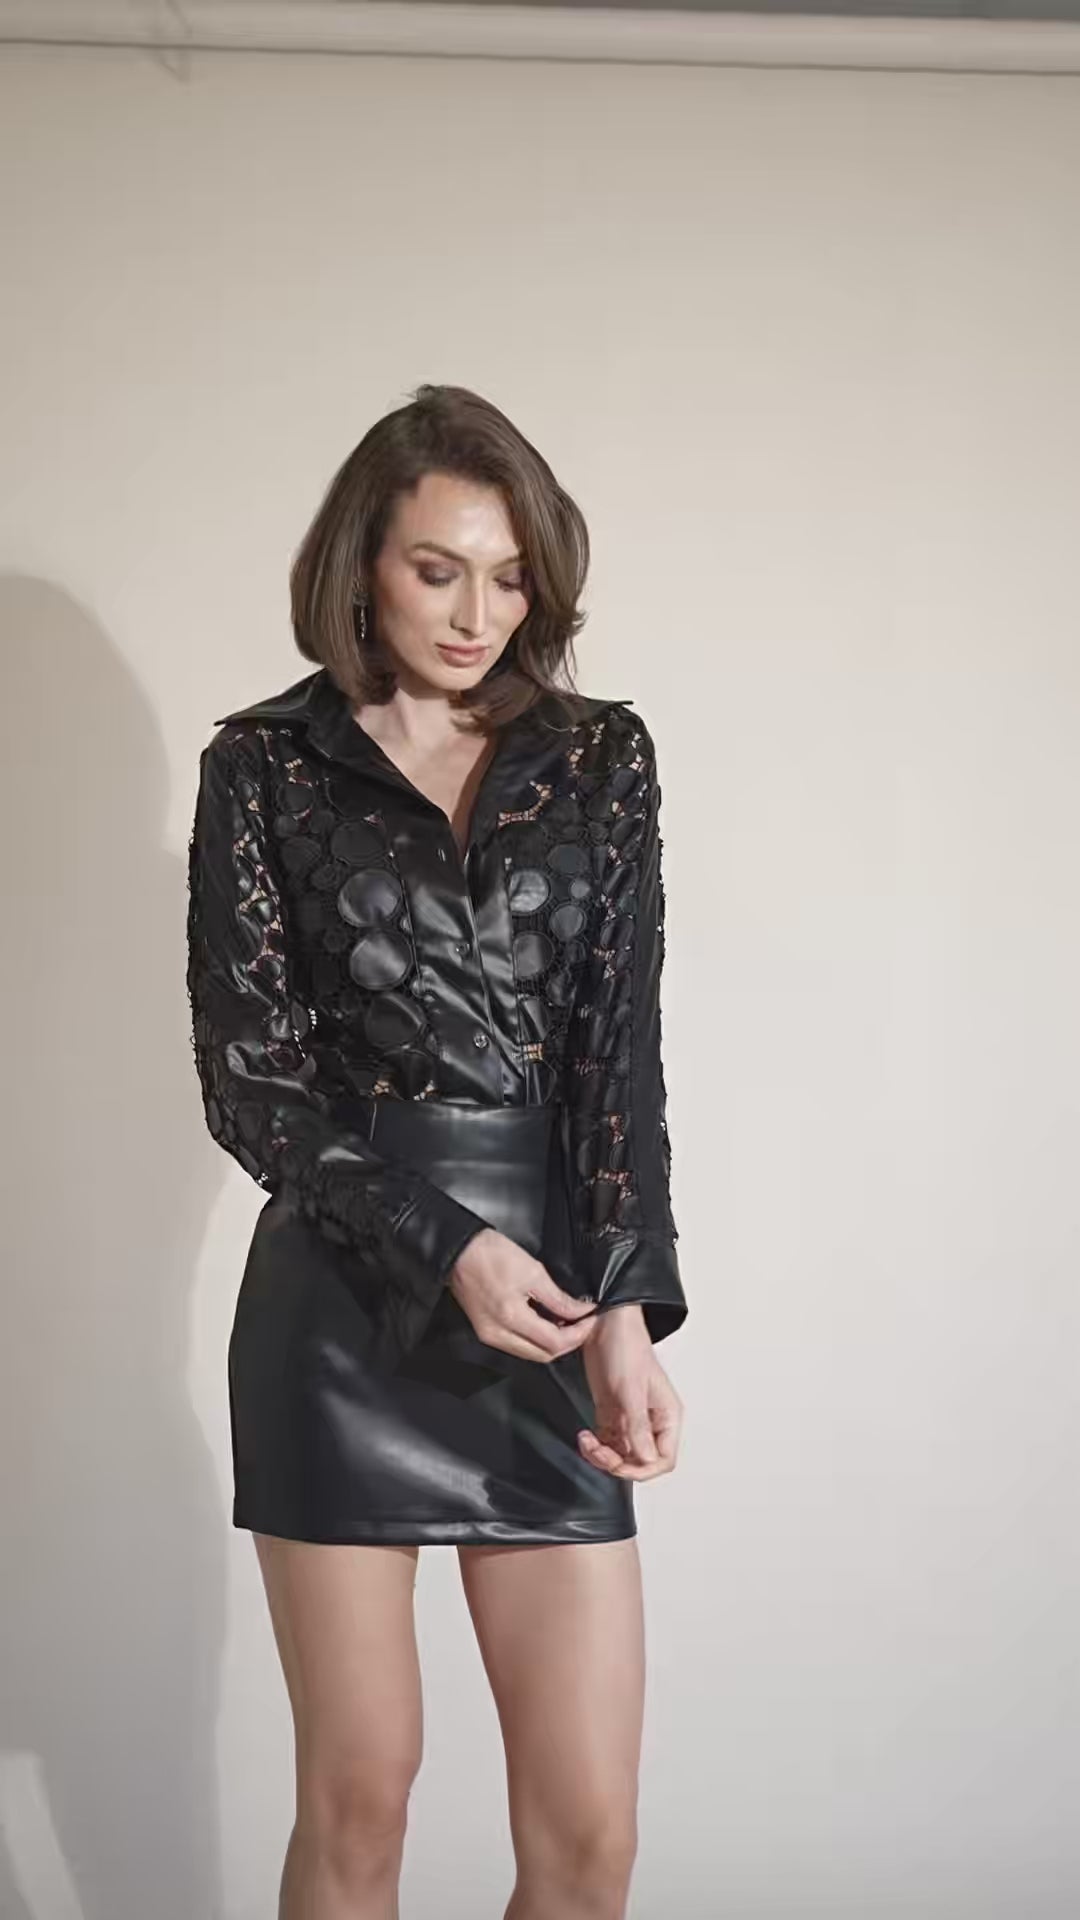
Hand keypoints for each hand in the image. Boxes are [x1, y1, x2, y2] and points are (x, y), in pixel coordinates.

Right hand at [448, 1228, 597, 1362]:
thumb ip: (559, 1298)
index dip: (577, 1334)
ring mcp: (489, 1336)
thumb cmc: (491, 1254)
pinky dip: (534, 1339)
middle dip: (567, 1343)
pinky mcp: (485, 1331)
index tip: (590, 1319)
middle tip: (582, 1324)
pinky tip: (545, 1323)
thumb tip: (581, 1311)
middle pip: (543, 1355)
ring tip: (567, 1323)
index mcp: (511, 1318)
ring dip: (551, 1343)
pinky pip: (517, 1345)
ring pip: (530, 1354)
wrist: (458, 1250)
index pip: (554, 1342)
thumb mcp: (533, 1272)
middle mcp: (498, 1334)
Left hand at [576, 1305, 683, 1479]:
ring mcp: (630, 1419)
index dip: (642, 1470)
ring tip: (586, 1441)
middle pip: (640, 1461)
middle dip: (617, 1463)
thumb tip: (647, 1460)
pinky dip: (594, 1446)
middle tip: (597, 1449)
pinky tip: (584, 1436)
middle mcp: (651, 1421)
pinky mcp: (611, 1414)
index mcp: (666, 1416)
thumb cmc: (625, 1347)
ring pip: (620, 1455)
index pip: (663, 1459)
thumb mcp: (631, 1389)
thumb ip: (638, 1426)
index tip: (619, 1464)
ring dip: (602, 1456)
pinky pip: (605, 1443)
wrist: (603, 1324)